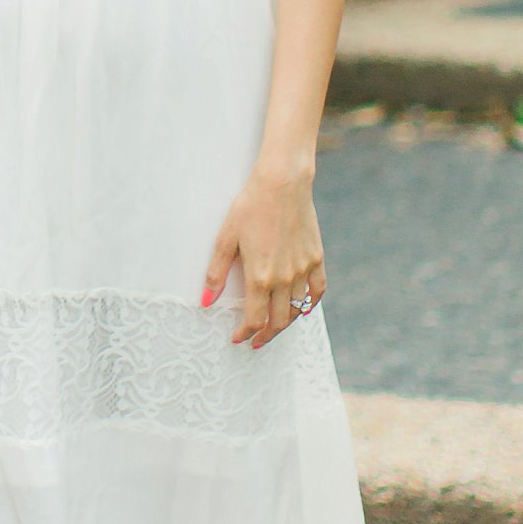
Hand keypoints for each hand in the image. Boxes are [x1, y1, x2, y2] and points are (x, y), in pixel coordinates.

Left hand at [200, 165, 325, 350]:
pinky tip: (301, 307)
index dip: (245, 333)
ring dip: (285, 322)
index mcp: (260, 277)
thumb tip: (205, 303)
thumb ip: (216, 274)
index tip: (238, 338)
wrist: (282, 184)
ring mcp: (303, 269)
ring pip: (298, 310)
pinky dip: (309, 304)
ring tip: (274, 326)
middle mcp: (284, 279)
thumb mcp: (225, 239)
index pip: (254, 319)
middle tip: (255, 339)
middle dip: (265, 335)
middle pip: (278, 321)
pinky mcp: (316, 258)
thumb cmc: (249, 207)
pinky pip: (317, 291)